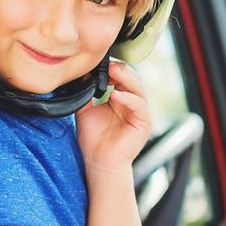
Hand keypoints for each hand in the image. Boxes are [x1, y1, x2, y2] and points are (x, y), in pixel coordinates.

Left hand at [75, 60, 151, 175]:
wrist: (99, 162)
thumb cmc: (93, 139)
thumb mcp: (85, 110)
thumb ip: (86, 93)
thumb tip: (81, 75)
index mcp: (120, 98)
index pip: (121, 77)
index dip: (111, 68)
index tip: (97, 62)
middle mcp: (132, 103)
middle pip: (132, 79)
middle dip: (119, 69)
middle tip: (106, 64)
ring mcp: (139, 112)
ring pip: (138, 88)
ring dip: (125, 78)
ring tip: (112, 72)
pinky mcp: (143, 123)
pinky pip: (139, 106)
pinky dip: (128, 98)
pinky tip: (115, 95)